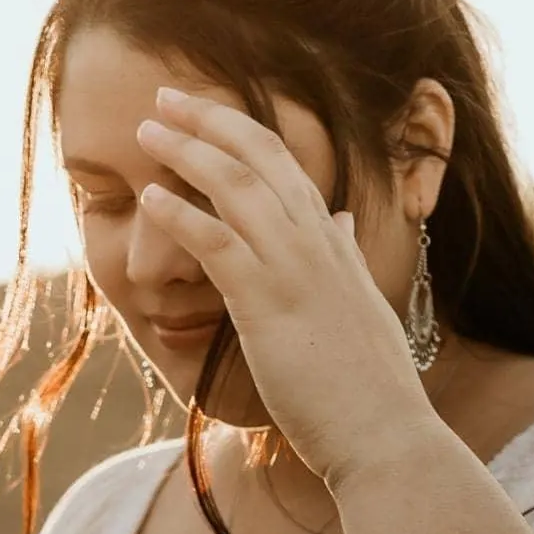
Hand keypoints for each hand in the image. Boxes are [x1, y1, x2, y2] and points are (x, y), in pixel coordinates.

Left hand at [136, 89, 433, 489]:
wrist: (386, 437)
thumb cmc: (370, 388)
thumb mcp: (362, 306)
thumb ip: (347, 259)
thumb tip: (344, 221)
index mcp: (335, 245)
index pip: (288, 166)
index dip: (244, 133)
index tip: (206, 113)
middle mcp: (318, 244)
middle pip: (261, 158)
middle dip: (211, 119)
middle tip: (166, 95)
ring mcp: (296, 270)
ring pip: (237, 188)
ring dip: (188, 152)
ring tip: (147, 130)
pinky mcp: (269, 304)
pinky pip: (218, 244)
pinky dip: (181, 215)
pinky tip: (149, 198)